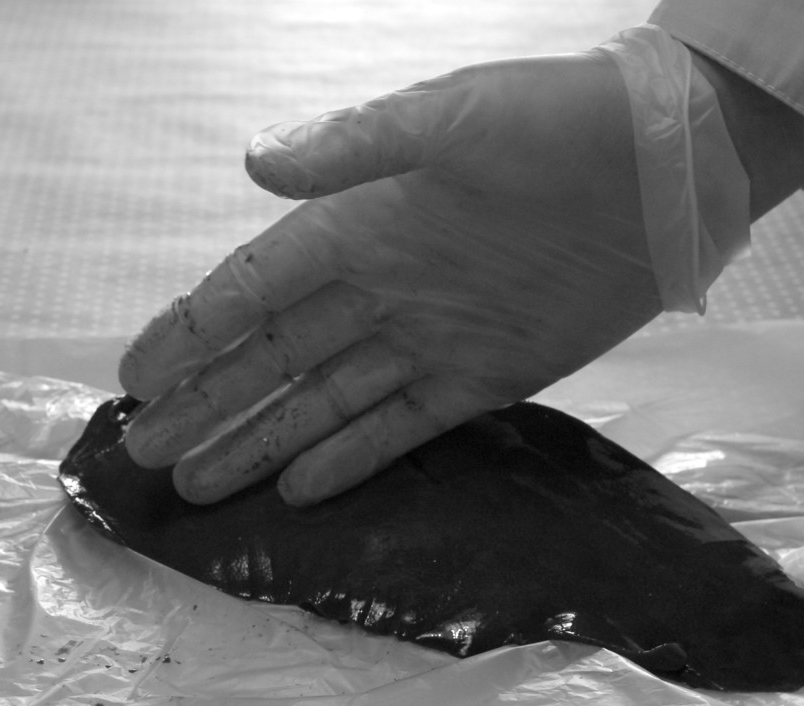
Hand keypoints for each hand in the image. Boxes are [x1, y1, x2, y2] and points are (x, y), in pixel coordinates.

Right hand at [118, 50, 663, 505]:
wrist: (668, 165)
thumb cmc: (558, 122)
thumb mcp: (454, 118)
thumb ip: (356, 148)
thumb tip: (255, 164)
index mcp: (361, 223)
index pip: (253, 290)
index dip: (191, 333)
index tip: (135, 379)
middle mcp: (381, 286)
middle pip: (273, 358)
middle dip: (207, 405)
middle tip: (144, 455)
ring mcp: (430, 337)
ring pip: (323, 401)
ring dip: (260, 441)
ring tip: (198, 486)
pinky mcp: (486, 376)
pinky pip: (400, 426)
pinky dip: (349, 456)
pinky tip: (296, 489)